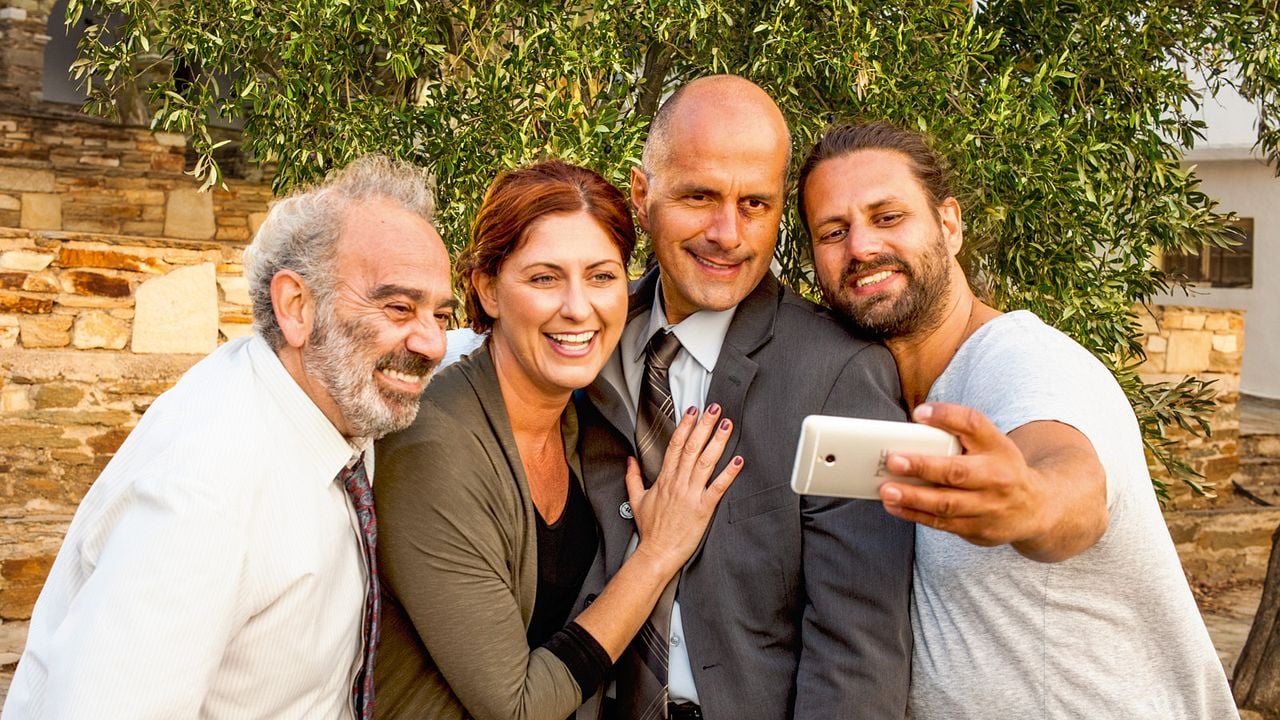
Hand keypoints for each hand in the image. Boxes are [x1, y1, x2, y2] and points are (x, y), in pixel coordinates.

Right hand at [625, 403, 741, 571]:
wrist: (656, 553)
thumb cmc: (650, 529)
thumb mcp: (636, 500)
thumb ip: (633, 477)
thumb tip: (630, 460)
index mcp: (664, 479)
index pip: (675, 445)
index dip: (685, 425)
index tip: (693, 411)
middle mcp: (678, 483)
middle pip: (692, 447)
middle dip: (704, 425)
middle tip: (715, 408)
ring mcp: (690, 494)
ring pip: (705, 462)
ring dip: (717, 441)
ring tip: (727, 425)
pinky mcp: (703, 508)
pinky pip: (717, 487)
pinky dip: (729, 473)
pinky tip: (738, 460)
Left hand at [877, 402, 1049, 547]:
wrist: (1035, 508)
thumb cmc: (1000, 468)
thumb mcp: (990, 442)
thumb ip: (959, 428)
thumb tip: (918, 418)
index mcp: (998, 448)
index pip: (974, 425)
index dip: (946, 416)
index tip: (920, 412)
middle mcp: (996, 478)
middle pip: (957, 472)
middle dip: (923, 467)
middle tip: (893, 461)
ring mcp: (988, 507)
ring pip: (946, 504)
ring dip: (913, 498)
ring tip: (887, 490)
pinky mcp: (978, 530)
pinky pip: (942, 524)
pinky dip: (915, 515)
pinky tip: (895, 507)